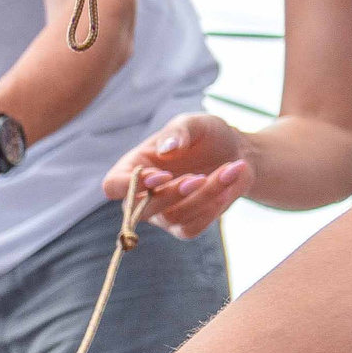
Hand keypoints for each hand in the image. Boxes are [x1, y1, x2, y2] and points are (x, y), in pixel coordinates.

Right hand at [101, 111, 250, 238]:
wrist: (238, 152)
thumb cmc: (208, 135)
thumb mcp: (194, 124)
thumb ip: (178, 132)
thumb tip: (166, 149)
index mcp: (134, 167)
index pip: (113, 186)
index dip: (131, 186)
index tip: (163, 175)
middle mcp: (143, 195)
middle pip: (140, 209)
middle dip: (171, 195)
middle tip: (199, 176)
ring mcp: (162, 214)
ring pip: (172, 217)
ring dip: (202, 196)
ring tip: (227, 171)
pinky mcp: (185, 225)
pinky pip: (191, 229)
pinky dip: (211, 210)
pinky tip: (226, 188)